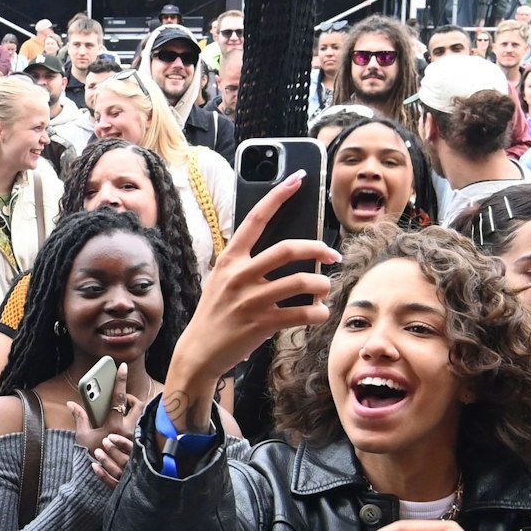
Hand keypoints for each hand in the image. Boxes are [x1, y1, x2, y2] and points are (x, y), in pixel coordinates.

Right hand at [71, 390, 139, 487]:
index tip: (122, 367)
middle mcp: (128, 430)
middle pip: (138, 405)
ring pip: (142, 417)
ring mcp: (135, 437)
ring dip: (134, 412)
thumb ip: (80, 417)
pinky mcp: (137, 444)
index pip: (118, 398)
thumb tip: (72, 404)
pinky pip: (141, 428)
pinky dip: (135, 423)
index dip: (120, 381)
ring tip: (122, 413)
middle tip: (122, 399)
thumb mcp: (83, 436)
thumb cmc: (91, 455)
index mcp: (114, 425)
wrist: (102, 475)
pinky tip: (125, 427)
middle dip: (132, 398)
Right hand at [163, 174, 335, 428]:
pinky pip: (302, 313)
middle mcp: (240, 275)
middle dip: (318, 249)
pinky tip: (320, 314)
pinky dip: (318, 313)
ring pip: (302, 282)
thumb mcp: (222, 282)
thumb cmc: (215, 315)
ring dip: (323, 285)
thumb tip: (286, 254)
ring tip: (326, 289)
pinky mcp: (262, 323)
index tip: (297, 178)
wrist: (198, 352)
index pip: (256, 219)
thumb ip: (246, 265)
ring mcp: (251, 300)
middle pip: (288, 249)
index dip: (278, 196)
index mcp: (230, 260)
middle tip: (332, 255)